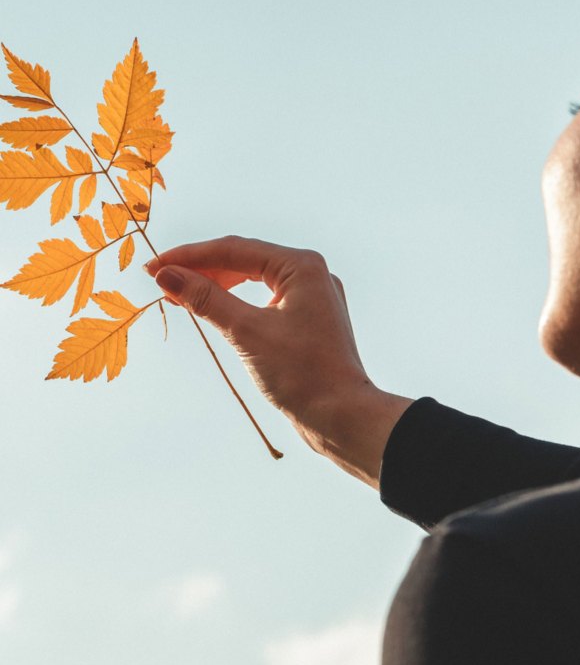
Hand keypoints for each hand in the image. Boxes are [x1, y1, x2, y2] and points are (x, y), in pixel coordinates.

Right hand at [144, 235, 411, 487]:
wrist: (342, 415)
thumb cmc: (302, 373)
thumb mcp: (247, 332)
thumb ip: (206, 299)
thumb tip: (167, 275)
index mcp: (303, 267)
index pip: (236, 249)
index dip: (190, 256)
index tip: (152, 267)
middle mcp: (312, 275)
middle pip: (245, 259)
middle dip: (201, 268)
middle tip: (159, 280)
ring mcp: (313, 298)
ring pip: (254, 279)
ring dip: (216, 285)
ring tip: (178, 295)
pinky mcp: (308, 320)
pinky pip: (264, 299)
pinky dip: (235, 303)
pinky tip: (213, 309)